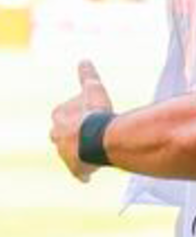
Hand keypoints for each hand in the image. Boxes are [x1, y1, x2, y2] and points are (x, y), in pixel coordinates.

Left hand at [49, 60, 113, 182]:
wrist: (97, 139)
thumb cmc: (94, 112)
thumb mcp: (93, 89)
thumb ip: (87, 75)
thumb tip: (83, 59)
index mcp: (58, 117)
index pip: (62, 113)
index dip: (76, 112)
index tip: (88, 113)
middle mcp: (57, 137)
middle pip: (59, 135)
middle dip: (70, 135)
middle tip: (86, 133)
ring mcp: (65, 154)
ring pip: (68, 154)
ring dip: (77, 153)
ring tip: (91, 153)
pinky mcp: (75, 168)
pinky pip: (79, 172)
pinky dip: (83, 174)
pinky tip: (88, 177)